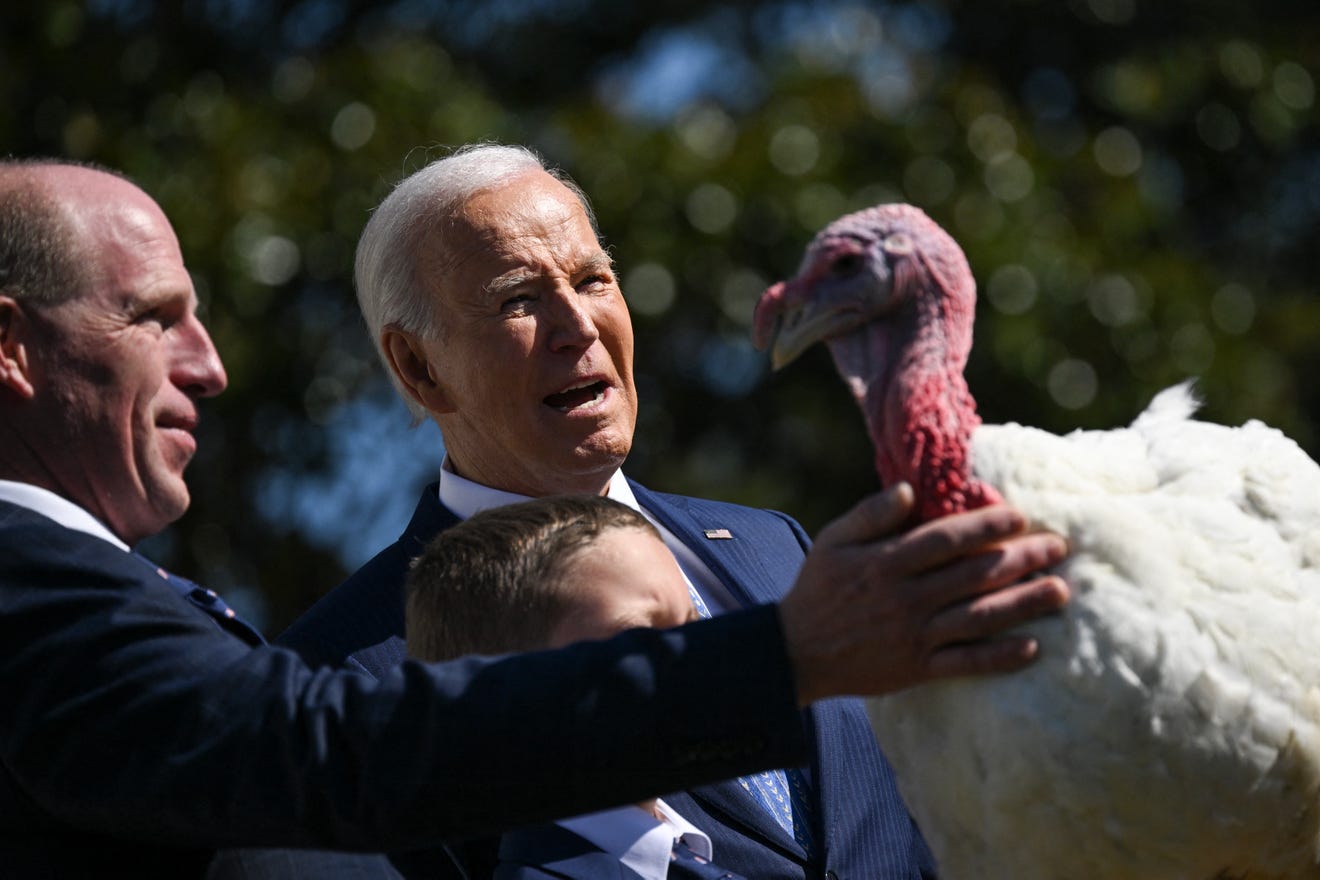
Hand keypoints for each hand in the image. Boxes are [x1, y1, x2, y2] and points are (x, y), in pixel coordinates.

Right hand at [779, 483, 1069, 704]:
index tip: (1019, 515)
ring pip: (979, 617)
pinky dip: (999, 657)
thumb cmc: (818, 589)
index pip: (945, 539)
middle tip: (1058, 548)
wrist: (796, 652)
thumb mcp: (832, 541)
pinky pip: (965, 663)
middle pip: (974, 575)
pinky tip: (1032, 648)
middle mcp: (905, 598)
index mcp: (885, 562)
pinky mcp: (916, 669)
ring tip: (1060, 591)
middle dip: (1021, 559)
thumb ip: (870, 514)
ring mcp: (913, 636)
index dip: (985, 525)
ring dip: (1024, 604)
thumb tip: (910, 489)